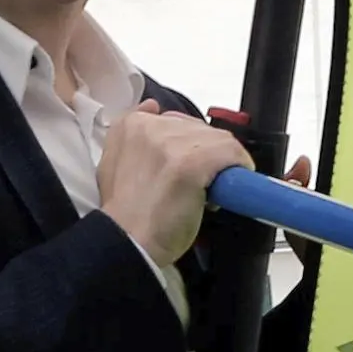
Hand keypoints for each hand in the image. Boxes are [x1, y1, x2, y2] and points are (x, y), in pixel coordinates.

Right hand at [96, 107, 250, 267]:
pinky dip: (238, 170)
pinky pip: (232, 153)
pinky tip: (225, 192)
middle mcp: (150, 126)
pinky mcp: (193, 159)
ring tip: (206, 194)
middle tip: (196, 187)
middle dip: (204, 155)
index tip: (185, 170)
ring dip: (221, 165)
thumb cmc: (126, 216)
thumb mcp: (114, 167)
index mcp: (131, 125)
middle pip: (199, 129)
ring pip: (219, 140)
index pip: (176, 122)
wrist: (128, 245)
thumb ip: (133, 138)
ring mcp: (172, 141)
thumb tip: (151, 106)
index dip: (187, 148)